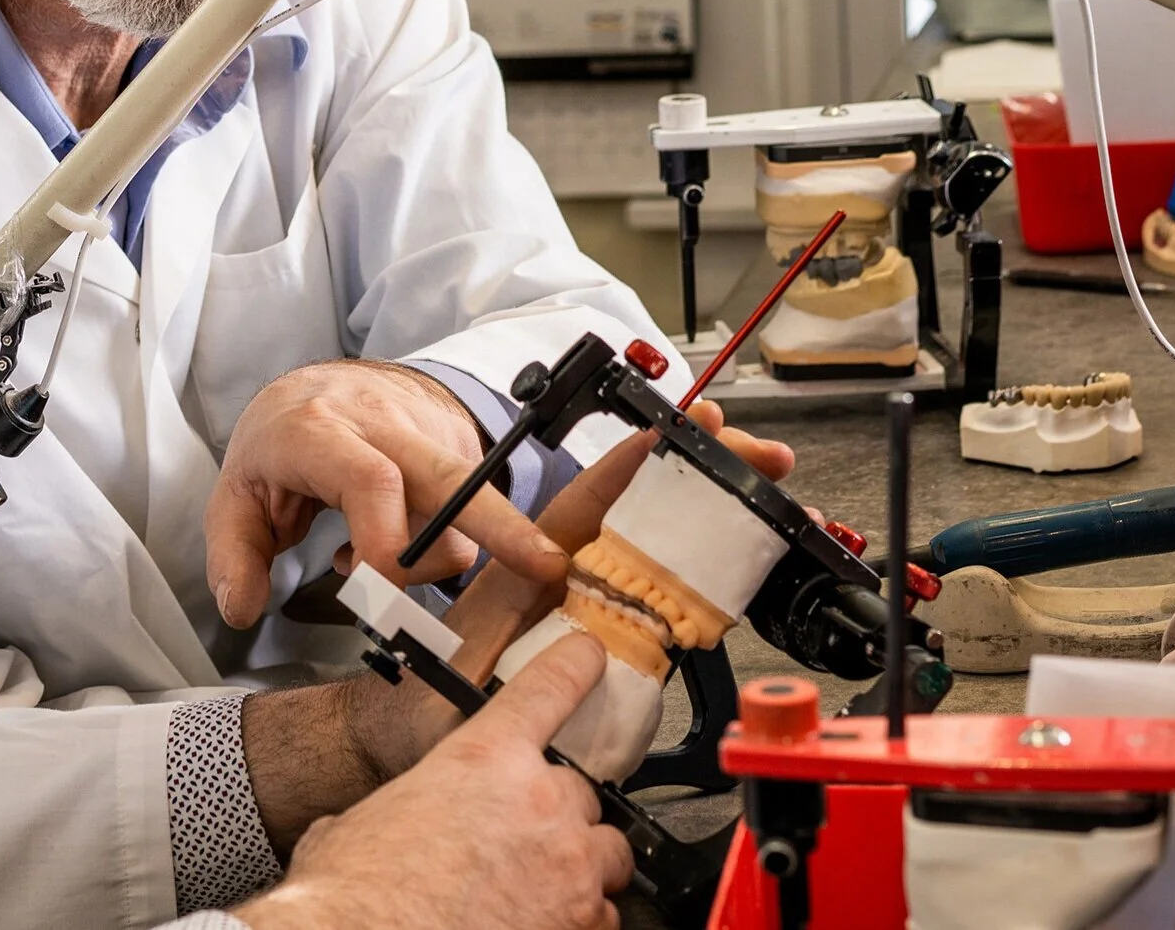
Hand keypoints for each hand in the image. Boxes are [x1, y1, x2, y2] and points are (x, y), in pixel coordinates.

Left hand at [207, 361, 569, 629]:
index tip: (378, 592)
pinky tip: (403, 541)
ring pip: (471, 499)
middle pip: (451, 476)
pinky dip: (449, 542)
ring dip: (441, 555)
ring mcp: (429, 431)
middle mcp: (383, 424)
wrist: (317, 385)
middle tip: (544, 569)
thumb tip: (241, 609)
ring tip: (376, 560)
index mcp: (320, 431)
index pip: (371, 480)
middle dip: (500, 526)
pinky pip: (473, 505)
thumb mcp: (235, 496)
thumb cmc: (279, 444)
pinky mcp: (460, 444)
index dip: (386, 544)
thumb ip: (233, 557)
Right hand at [234, 633, 631, 929]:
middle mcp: (540, 804)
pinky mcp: (582, 925)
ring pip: (608, 856)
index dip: (575, 665)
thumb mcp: (365, 821)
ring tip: (535, 888)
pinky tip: (537, 922)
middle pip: (581, 793)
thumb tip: (388, 827)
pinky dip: (579, 920)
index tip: (590, 656)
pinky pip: (604, 916)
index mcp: (484, 759)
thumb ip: (405, 806)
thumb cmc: (357, 891)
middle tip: (517, 841)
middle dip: (555, 816)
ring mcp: (570, 868)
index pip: (550, 687)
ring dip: (579, 867)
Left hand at [339, 399, 795, 778]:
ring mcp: (594, 613)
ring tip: (767, 483)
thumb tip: (583, 648)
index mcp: (524, 574)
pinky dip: (710, 578)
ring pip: (663, 554)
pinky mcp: (615, 648)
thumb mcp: (458, 669)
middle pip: (640, 515)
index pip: (585, 505)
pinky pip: (667, 607)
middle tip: (755, 451)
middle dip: (700, 474)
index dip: (633, 464)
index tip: (678, 431)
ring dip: (716, 516)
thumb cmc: (414, 702)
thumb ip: (514, 657)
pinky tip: (751, 551)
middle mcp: (565, 585)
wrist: (407, 742)